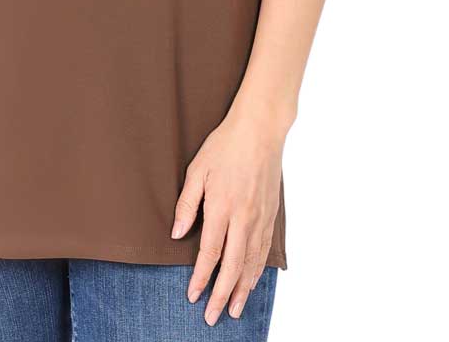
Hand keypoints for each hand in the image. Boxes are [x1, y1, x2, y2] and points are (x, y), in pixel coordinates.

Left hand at [171, 112, 284, 324]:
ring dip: (242, 289)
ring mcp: (260, 218)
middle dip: (221, 294)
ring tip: (233, 310)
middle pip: (233, 266)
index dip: (201, 277)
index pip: (210, 252)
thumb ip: (187, 204)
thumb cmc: (225, 147)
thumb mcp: (197, 170)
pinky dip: (256, 271)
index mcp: (222, 207)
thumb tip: (177, 234)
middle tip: (212, 316)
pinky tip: (251, 282)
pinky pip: (263, 251)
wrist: (260, 131)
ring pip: (251, 263)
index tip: (192, 295)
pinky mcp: (271, 215)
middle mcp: (244, 218)